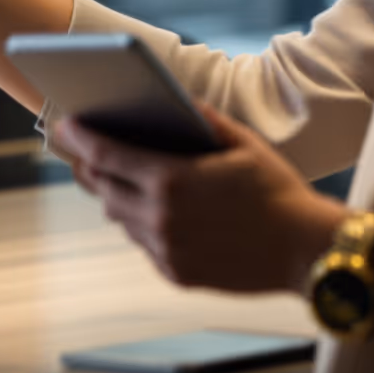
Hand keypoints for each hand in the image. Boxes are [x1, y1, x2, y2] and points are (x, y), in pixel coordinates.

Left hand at [55, 105, 344, 293]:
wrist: (308, 252)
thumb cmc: (278, 191)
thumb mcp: (242, 143)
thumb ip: (202, 119)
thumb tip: (174, 99)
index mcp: (171, 180)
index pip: (106, 154)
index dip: (80, 137)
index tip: (65, 124)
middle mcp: (160, 218)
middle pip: (103, 187)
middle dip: (91, 165)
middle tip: (83, 150)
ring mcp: (166, 249)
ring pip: (119, 217)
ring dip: (114, 195)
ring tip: (112, 177)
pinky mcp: (176, 273)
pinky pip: (143, 243)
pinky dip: (140, 223)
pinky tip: (149, 209)